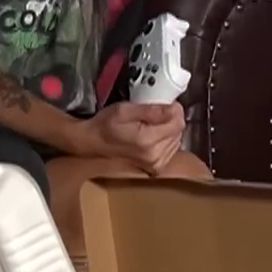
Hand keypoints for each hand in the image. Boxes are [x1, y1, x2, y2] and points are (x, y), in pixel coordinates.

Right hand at [72, 101, 186, 172]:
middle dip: (171, 119)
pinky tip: (154, 134)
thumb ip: (151, 110)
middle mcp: (155, 156)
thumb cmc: (106, 125)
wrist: (93, 143)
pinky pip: (171, 149)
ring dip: (169, 129)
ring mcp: (156, 165)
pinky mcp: (155, 168)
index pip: (177, 123)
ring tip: (153, 123)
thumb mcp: (125, 110)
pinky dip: (166, 139)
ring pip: (177, 140)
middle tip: (156, 112)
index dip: (174, 110)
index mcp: (147, 141)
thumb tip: (174, 109)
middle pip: (178, 131)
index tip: (165, 103)